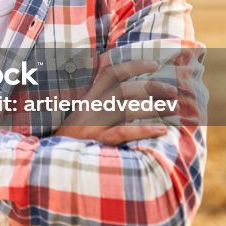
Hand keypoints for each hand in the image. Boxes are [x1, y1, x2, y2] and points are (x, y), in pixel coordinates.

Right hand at [55, 60, 171, 144]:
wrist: (52, 160)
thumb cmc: (68, 137)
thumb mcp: (76, 113)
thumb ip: (93, 97)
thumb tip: (110, 80)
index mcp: (87, 98)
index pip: (110, 73)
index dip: (133, 65)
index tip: (154, 64)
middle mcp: (90, 108)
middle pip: (124, 90)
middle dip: (151, 88)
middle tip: (173, 91)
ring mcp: (93, 124)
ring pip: (126, 109)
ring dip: (154, 108)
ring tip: (174, 109)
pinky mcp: (96, 141)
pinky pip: (122, 132)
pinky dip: (143, 130)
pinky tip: (162, 130)